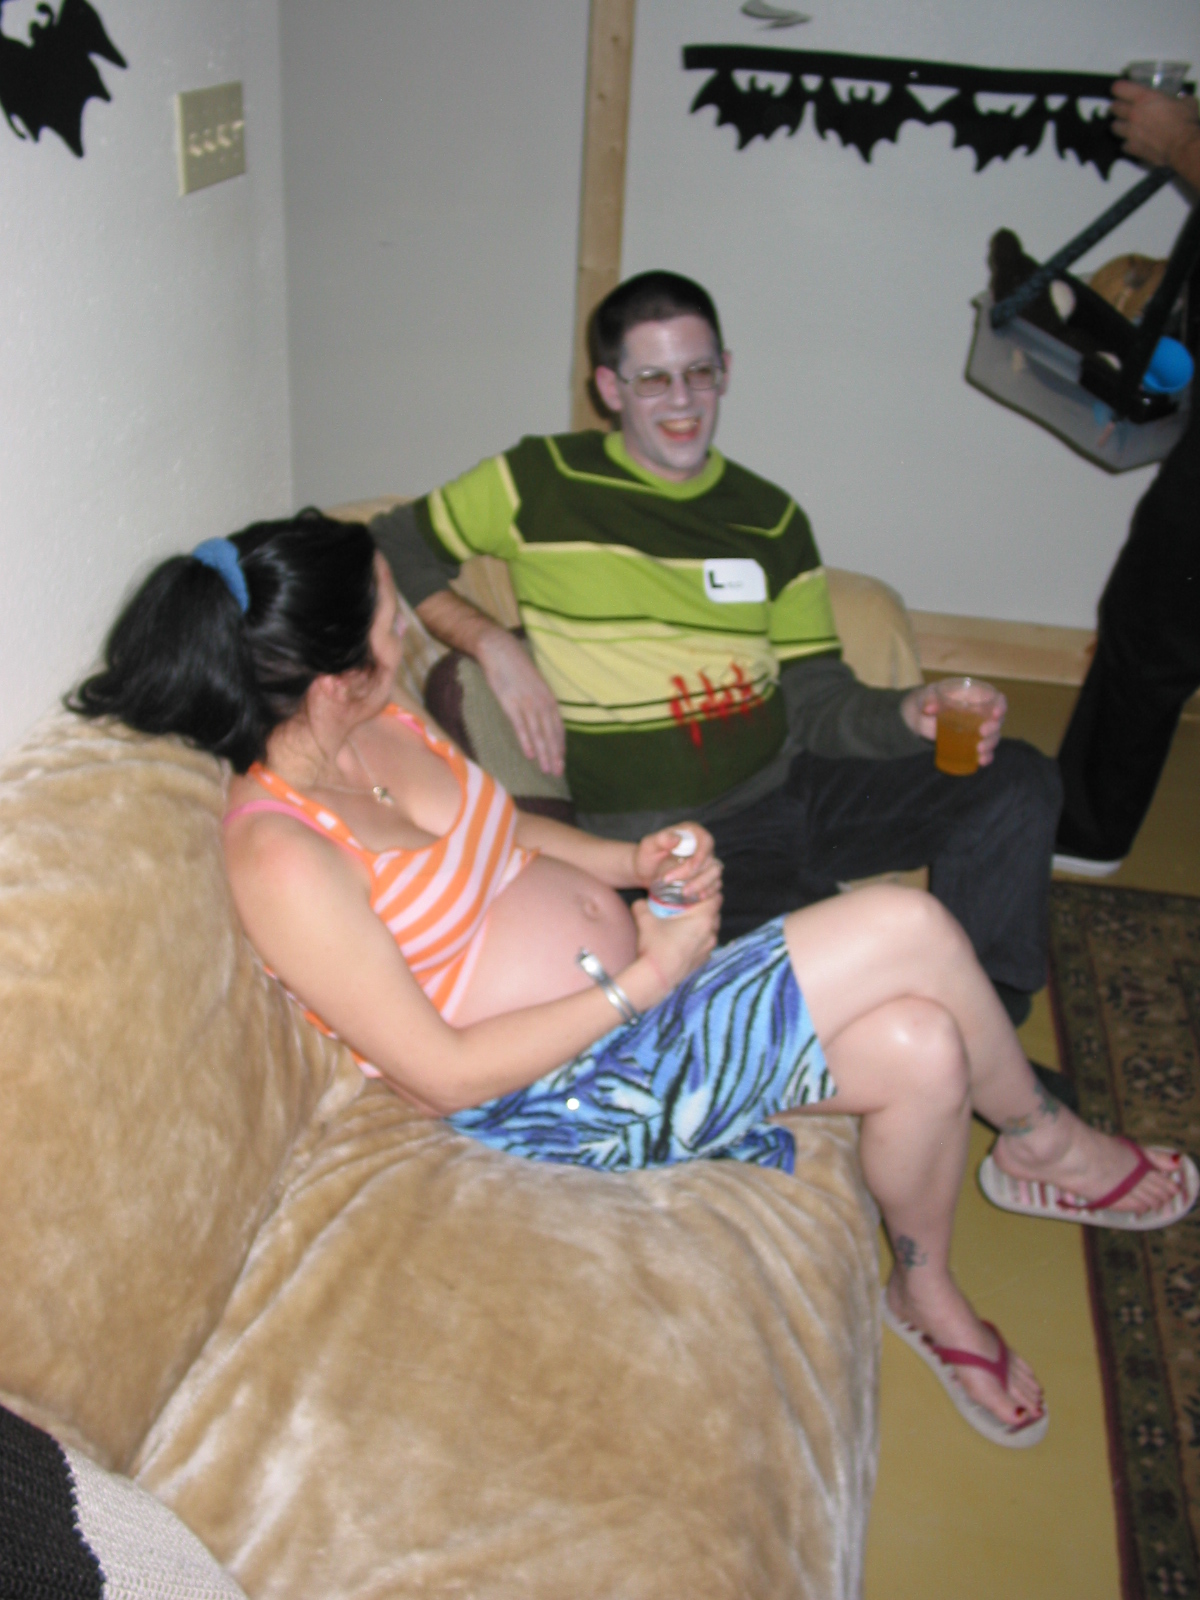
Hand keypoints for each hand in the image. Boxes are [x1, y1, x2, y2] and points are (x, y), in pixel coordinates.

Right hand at [474, 629, 565, 776]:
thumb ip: (540, 700)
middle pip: (551, 732)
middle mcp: (541, 701)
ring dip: (543, 752)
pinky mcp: (510, 702)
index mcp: (548, 697)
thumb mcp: (534, 683)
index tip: (562, 760)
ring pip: (538, 732)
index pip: (558, 726)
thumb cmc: (516, 667)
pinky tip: (529, 754)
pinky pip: (520, 726)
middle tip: (558, 772)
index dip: (560, 744)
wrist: (500, 650)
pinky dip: (526, 741)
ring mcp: (526, 702)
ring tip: (546, 769)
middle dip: (555, 753)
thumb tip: (542, 717)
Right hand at [631, 892, 719, 993]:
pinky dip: (700, 939)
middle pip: (715, 913)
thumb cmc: (655, 947)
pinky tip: (685, 940)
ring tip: (687, 922)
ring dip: (703, 923)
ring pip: (712, 929)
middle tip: (689, 904)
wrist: (657, 978)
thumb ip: (642, 906)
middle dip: (704, 907)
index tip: (696, 891)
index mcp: (702, 918)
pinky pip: (707, 944)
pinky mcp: (705, 960)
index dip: (708, 891)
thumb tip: (640, 901)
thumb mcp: (645, 921)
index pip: (715, 897)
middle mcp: (711, 932)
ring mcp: (709, 948)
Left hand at [632, 824, 721, 899]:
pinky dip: (708, 892)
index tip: (691, 868)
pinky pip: (714, 885)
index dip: (702, 855)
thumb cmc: (646, 856)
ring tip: (685, 894)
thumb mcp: (649, 845)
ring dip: (702, 885)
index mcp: (692, 833)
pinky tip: (696, 897)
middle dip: (696, 876)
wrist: (646, 872)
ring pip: (715, 874)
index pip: (706, 841)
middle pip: (710, 861)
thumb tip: (677, 838)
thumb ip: (661, 839)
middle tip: (678, 886)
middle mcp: (702, 847)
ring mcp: (706, 863)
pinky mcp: (706, 877)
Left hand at [900, 684, 1006, 766]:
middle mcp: (981, 713)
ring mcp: (978, 729)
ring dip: (990, 744)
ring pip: (993, 737)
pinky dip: (986, 757)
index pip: (996, 698)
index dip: (1000, 705)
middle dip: (993, 728)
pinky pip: (984, 751)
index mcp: (975, 697)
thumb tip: (929, 709)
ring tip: (979, 750)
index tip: (996, 714)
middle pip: (997, 721)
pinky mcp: (971, 743)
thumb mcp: (926, 695)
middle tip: (981, 733)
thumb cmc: (928, 700)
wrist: (919, 715)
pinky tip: (981, 762)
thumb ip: (929, 699)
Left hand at [1111, 81, 1199, 173]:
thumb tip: (1181, 100)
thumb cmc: (1185, 121)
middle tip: (1124, 108)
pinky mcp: (1132, 148)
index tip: (1120, 90)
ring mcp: (1130, 132)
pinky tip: (1134, 142)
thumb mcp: (1185, 102)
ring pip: (1114, 127)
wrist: (1182, 145)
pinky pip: (1123, 145)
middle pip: (1114, 108)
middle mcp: (1133, 113)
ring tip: (1126, 126)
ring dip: (1119, 125)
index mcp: (1144, 98)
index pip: (1119, 88)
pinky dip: (1127, 143)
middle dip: (1118, 107)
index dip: (1119, 89)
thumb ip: (1178, 99)